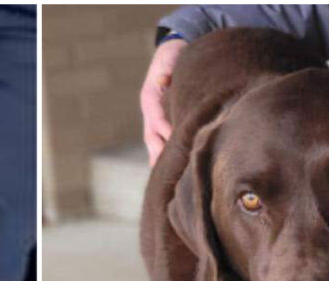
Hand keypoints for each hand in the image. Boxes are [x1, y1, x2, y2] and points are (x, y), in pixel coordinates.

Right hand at [140, 38, 187, 166]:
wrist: (173, 52)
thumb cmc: (173, 57)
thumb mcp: (169, 59)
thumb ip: (167, 70)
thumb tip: (163, 79)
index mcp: (150, 98)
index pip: (157, 120)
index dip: (167, 133)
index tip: (178, 146)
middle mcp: (150, 112)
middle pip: (153, 139)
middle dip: (161, 156)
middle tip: (171, 175)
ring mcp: (155, 119)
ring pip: (155, 144)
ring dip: (162, 161)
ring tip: (170, 181)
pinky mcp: (162, 124)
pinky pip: (161, 144)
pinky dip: (166, 157)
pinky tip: (174, 174)